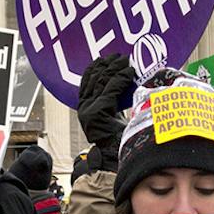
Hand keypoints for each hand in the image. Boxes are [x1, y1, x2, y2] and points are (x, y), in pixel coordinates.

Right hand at [76, 54, 137, 171]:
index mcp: (85, 108)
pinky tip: (130, 72)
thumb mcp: (114, 115)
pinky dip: (121, 78)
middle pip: (94, 79)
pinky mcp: (98, 113)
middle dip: (107, 64)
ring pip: (103, 82)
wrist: (117, 157)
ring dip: (115, 68)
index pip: (86, 82)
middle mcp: (84, 108)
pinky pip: (111, 89)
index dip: (95, 68)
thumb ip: (113, 101)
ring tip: (126, 60)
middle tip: (119, 56)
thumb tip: (124, 86)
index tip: (104, 58)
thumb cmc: (119, 138)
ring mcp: (89, 110)